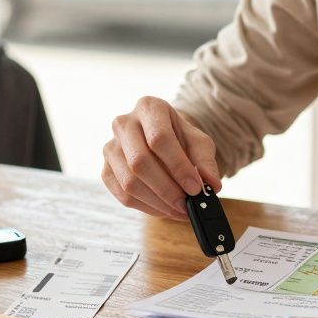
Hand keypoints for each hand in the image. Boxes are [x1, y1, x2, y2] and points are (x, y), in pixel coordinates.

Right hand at [102, 96, 222, 220]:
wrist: (162, 140)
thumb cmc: (180, 138)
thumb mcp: (199, 143)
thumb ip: (205, 161)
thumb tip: (212, 185)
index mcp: (149, 108)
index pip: (159, 139)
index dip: (178, 167)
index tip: (195, 188)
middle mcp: (124, 124)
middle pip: (140, 162)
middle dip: (167, 189)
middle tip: (187, 205)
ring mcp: (110, 147)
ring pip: (129, 182)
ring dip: (157, 202)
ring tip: (179, 210)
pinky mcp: (106, 170)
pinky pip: (122, 195)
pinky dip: (146, 207)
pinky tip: (165, 209)